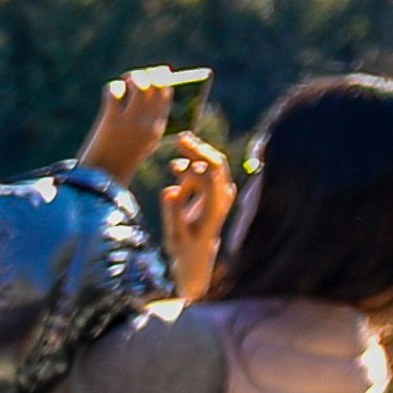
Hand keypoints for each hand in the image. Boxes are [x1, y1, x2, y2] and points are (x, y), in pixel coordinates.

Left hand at [78, 78, 172, 179]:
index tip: (157, 73)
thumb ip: (150, 122)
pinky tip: (111, 92)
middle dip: (149, 74)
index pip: (167, 94)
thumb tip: (150, 91)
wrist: (102, 181)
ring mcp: (130, 122)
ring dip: (132, 78)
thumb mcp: (144, 142)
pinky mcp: (111, 121)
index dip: (163, 79)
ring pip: (139, 84)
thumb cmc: (122, 159)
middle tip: (138, 76)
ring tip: (125, 82)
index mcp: (159, 128)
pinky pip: (115, 92)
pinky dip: (114, 87)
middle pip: (156, 85)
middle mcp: (148, 122)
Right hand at [158, 139, 234, 302]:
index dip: (199, 159)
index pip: (212, 174)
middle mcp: (223, 195)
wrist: (196, 255)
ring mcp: (220, 192)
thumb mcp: (175, 233)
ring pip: (210, 165)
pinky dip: (191, 167)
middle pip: (215, 163)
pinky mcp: (213, 191)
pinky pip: (203, 173)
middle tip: (181, 137)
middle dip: (199, 149)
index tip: (181, 153)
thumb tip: (169, 190)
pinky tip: (175, 168)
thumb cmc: (185, 247)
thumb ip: (173, 211)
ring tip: (178, 146)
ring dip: (194, 155)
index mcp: (216, 205)